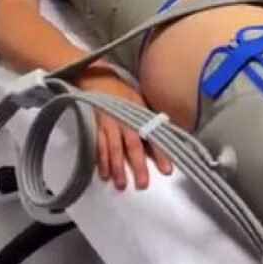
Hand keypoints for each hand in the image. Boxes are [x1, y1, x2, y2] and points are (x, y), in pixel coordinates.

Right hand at [74, 64, 172, 189]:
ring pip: (114, 149)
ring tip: (121, 184)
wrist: (97, 79)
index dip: (160, 154)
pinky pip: (97, 146)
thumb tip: (165, 135)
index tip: (168, 170)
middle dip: (138, 166)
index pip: (152, 136)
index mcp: (139, 115)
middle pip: (133, 146)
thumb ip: (150, 118)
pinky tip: (103, 174)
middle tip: (143, 184)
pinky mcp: (94, 127)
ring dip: (117, 168)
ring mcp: (108, 124)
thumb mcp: (140, 101)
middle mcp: (125, 121)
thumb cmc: (122, 92)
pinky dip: (100, 160)